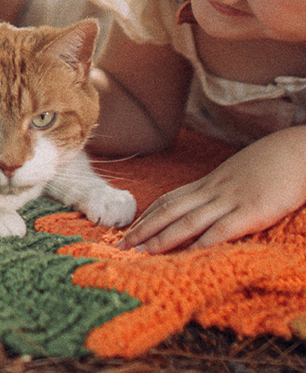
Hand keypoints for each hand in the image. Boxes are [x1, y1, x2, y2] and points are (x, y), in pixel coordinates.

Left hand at [118, 128, 305, 252]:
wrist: (297, 151)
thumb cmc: (273, 165)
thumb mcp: (240, 177)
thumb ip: (223, 191)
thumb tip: (209, 204)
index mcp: (210, 184)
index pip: (169, 200)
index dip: (147, 217)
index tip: (128, 231)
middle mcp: (213, 191)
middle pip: (169, 210)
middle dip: (143, 229)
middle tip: (120, 245)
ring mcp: (231, 200)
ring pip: (187, 220)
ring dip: (161, 238)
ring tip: (140, 253)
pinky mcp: (252, 211)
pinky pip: (222, 229)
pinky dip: (202, 243)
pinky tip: (186, 256)